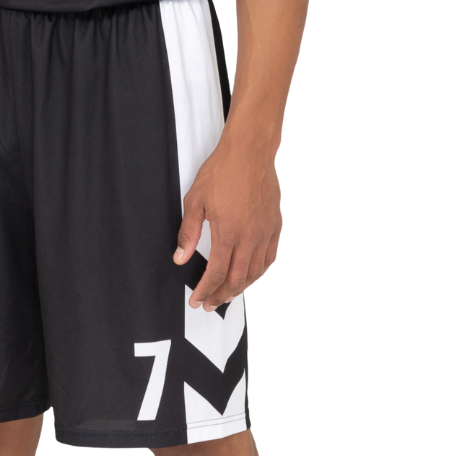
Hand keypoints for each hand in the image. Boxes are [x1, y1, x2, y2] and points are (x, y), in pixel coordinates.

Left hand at [173, 134, 282, 310]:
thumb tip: (180, 258)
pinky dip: (260, 273)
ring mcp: (266, 232)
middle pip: (237, 279)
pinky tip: (251, 277)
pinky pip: (271, 258)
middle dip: (221, 296)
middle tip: (209, 304)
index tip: (197, 301)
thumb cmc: (221, 171)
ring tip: (227, 295)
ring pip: (256, 272)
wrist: (250, 151)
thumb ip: (188, 233)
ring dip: (240, 288)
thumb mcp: (195, 200)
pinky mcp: (276, 225)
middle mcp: (250, 236)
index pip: (217, 273)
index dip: (206, 291)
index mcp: (227, 232)